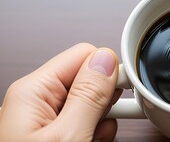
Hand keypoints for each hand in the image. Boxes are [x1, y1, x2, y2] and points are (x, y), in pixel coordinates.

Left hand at [0, 43, 121, 140]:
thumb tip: (107, 58)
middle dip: (103, 103)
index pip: (83, 55)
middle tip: (97, 127)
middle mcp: (36, 101)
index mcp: (31, 92)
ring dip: (101, 124)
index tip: (119, 93)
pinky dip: (96, 135)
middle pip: (90, 81)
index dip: (107, 71)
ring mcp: (46, 120)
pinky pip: (88, 123)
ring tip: (90, 141)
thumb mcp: (67, 137)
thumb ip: (88, 96)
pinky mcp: (56, 134)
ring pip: (93, 104)